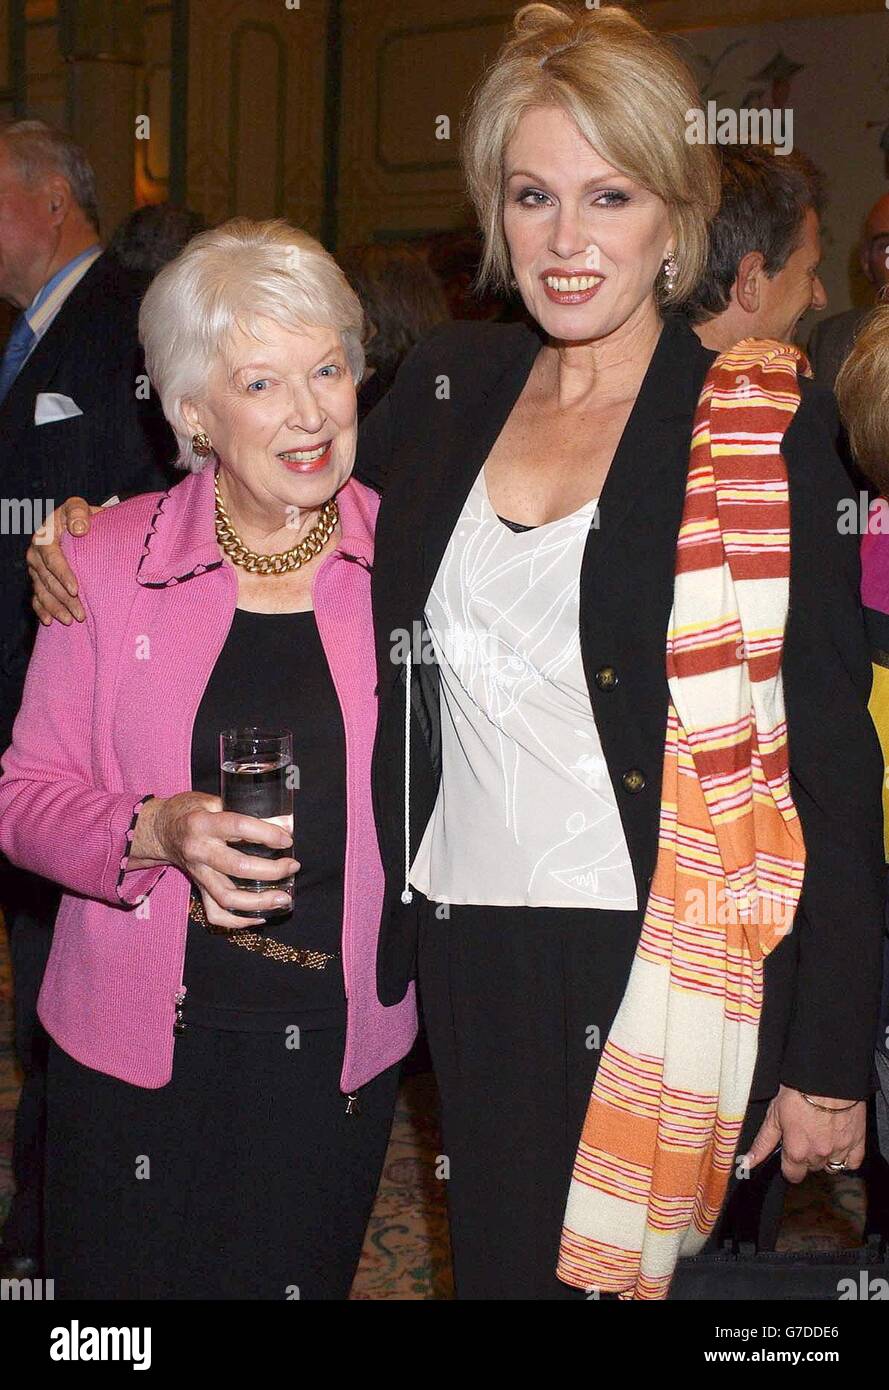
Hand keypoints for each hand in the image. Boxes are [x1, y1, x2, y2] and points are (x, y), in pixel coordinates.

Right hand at [27, 496, 98, 625]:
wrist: (78, 524)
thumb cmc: (81, 517)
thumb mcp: (79, 508)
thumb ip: (78, 513)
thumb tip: (79, 529)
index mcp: (45, 536)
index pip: (52, 558)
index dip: (63, 574)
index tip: (76, 589)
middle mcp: (36, 553)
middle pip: (47, 580)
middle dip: (64, 598)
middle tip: (81, 613)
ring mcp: (35, 568)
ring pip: (42, 591)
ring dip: (56, 608)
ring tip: (71, 620)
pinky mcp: (37, 579)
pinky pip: (36, 598)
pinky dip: (42, 610)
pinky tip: (49, 622)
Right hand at [130, 792, 300, 930]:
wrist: (160, 830)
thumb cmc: (190, 810)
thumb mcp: (213, 800)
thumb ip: (246, 810)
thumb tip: (286, 823)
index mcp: (203, 824)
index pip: (238, 827)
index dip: (266, 833)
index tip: (287, 839)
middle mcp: (199, 851)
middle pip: (237, 867)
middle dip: (271, 871)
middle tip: (292, 866)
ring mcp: (198, 874)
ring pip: (228, 898)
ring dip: (259, 902)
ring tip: (284, 899)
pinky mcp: (198, 889)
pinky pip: (216, 914)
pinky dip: (239, 920)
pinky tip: (261, 916)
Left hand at [744, 1084, 865, 1183]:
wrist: (827, 1076)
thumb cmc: (798, 1091)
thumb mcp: (774, 1115)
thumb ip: (762, 1143)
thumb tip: (748, 1163)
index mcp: (796, 1151)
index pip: (792, 1175)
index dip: (788, 1166)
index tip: (788, 1154)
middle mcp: (818, 1156)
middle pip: (811, 1168)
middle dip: (806, 1157)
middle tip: (804, 1136)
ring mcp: (840, 1150)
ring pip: (831, 1166)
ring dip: (825, 1157)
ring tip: (820, 1137)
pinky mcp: (857, 1142)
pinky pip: (852, 1162)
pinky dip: (846, 1157)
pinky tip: (838, 1144)